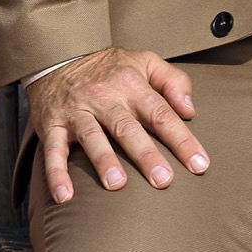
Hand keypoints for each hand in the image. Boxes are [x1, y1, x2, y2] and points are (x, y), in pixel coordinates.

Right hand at [27, 47, 209, 202]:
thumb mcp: (145, 62)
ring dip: (103, 160)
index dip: (182, 140)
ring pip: (91, 137)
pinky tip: (64, 195)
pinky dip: (56, 173)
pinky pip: (52, 150)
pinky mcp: (51, 125)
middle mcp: (105, 98)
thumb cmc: (110, 68)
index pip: (162, 114)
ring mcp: (77, 112)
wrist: (57, 55)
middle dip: (146, 154)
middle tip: (163, 180)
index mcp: (132, 85)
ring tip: (116, 183)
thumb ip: (173, 82)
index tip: (199, 164)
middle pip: (128, 128)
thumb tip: (190, 110)